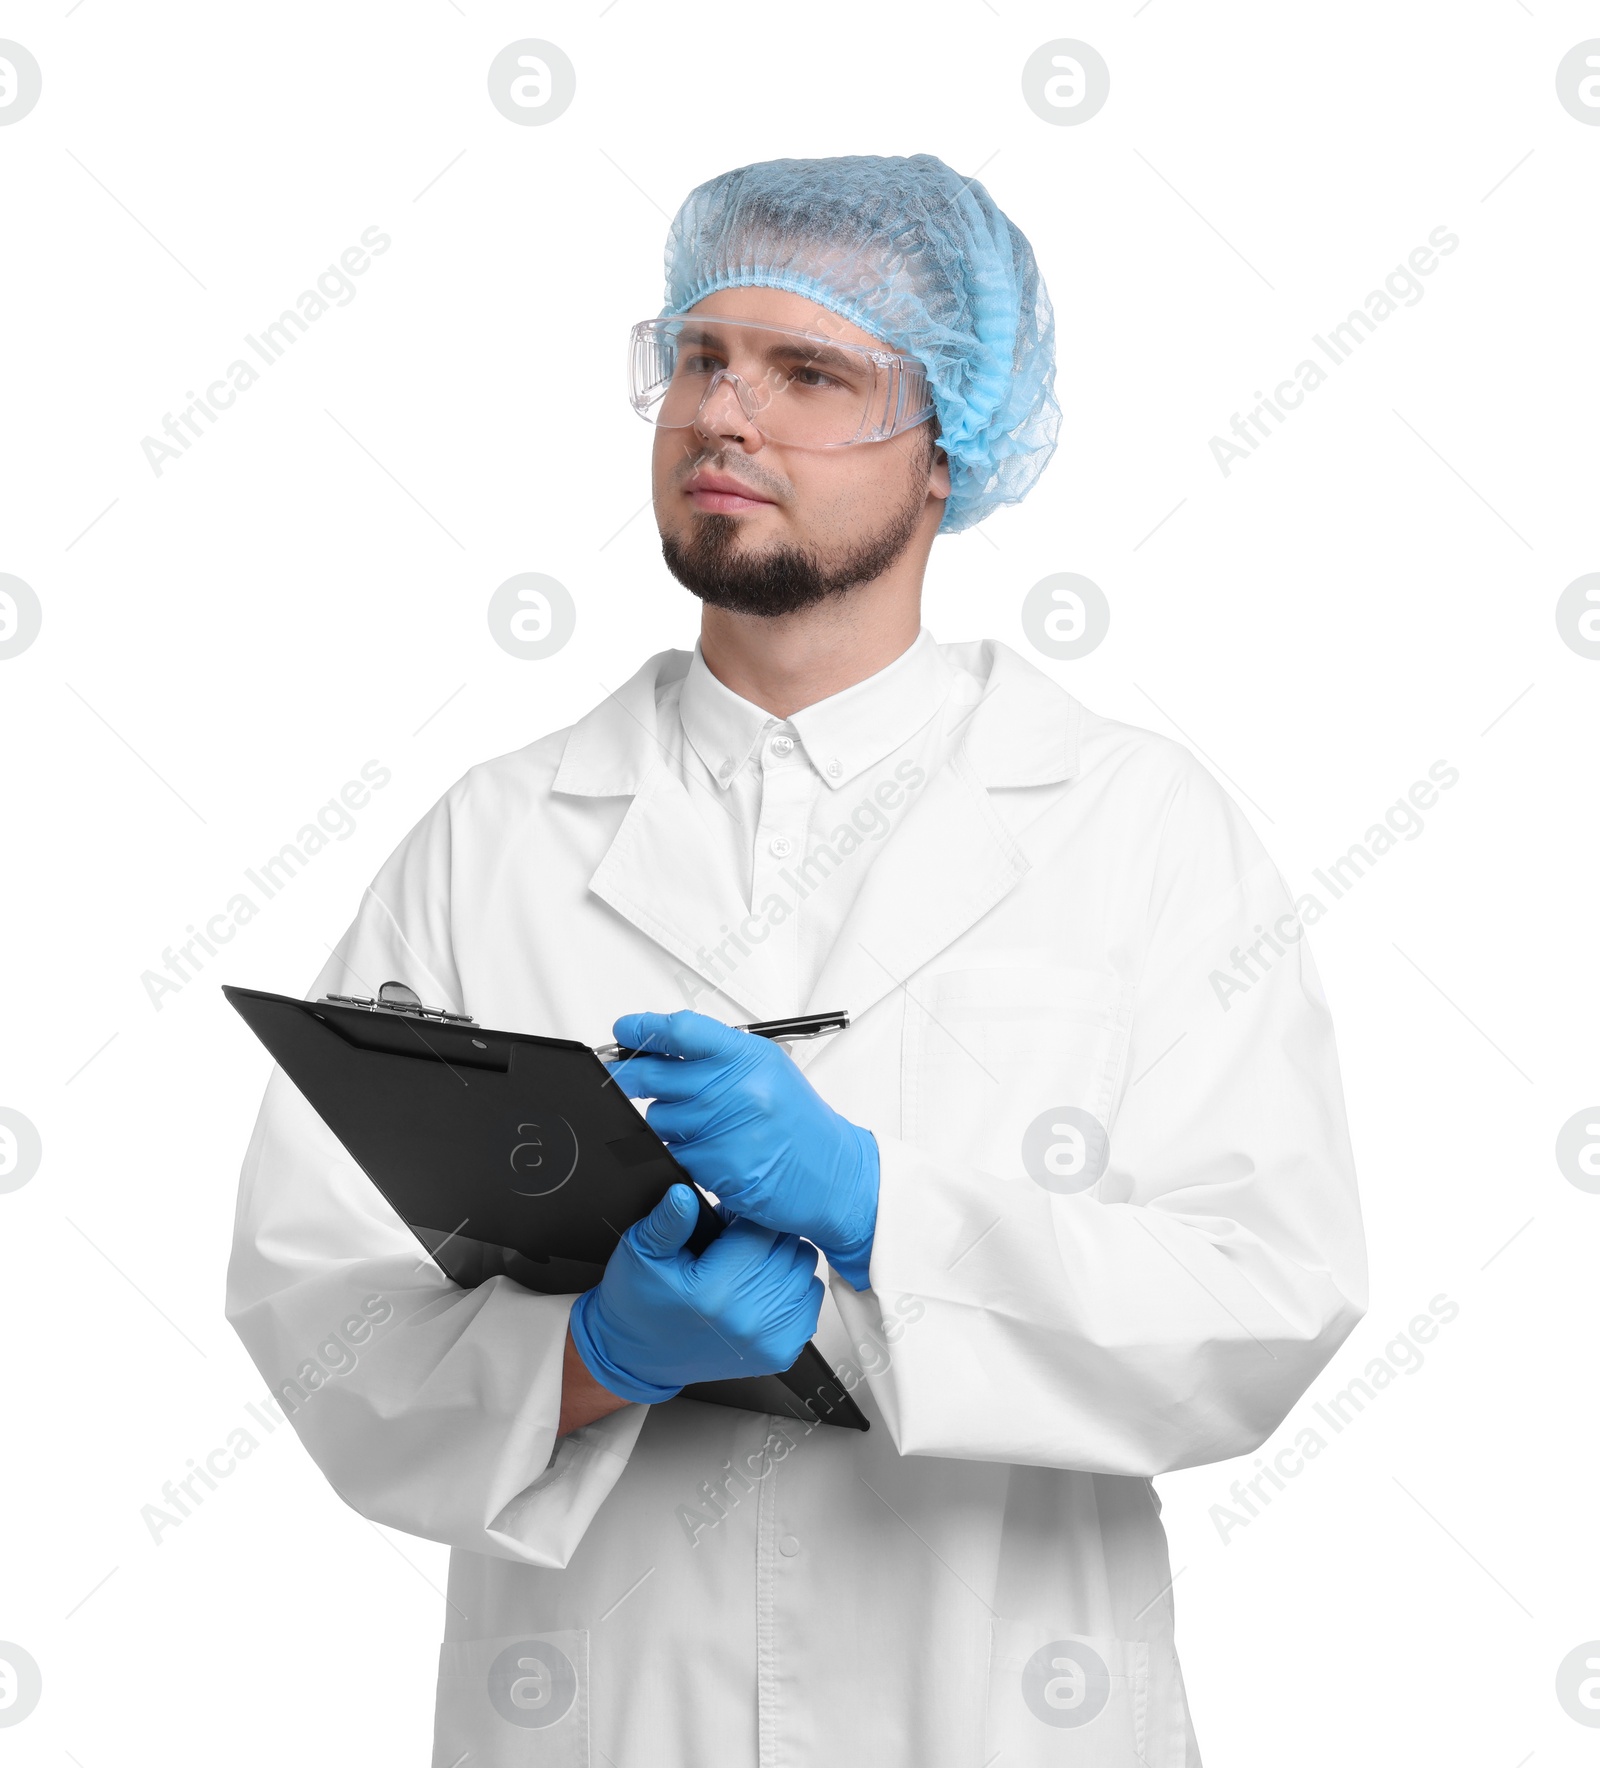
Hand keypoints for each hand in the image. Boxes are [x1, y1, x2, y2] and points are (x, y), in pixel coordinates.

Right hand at [568, 1184, 824, 1404]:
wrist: (640, 1355)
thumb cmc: (641, 1303)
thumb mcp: (641, 1253)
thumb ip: (667, 1222)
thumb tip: (684, 1195)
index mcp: (714, 1289)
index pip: (762, 1228)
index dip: (750, 1214)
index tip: (735, 1218)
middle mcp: (747, 1317)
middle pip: (789, 1247)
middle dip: (769, 1234)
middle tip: (740, 1239)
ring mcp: (766, 1338)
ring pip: (805, 1269)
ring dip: (785, 1258)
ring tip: (752, 1261)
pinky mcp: (779, 1353)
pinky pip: (811, 1302)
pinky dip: (795, 1287)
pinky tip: (766, 1285)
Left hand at [608, 1010, 879, 1289]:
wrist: (834, 1173)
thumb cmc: (800, 1123)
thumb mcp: (767, 1072)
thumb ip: (718, 1056)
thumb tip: (660, 1046)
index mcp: (749, 1057)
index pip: (681, 1030)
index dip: (644, 1029)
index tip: (625, 1030)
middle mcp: (737, 1088)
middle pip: (655, 1075)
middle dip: (630, 1077)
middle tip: (622, 1077)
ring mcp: (726, 1128)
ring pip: (658, 1119)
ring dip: (665, 1122)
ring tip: (700, 1126)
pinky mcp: (718, 1167)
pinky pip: (674, 1154)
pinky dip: (682, 1153)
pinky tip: (709, 1152)